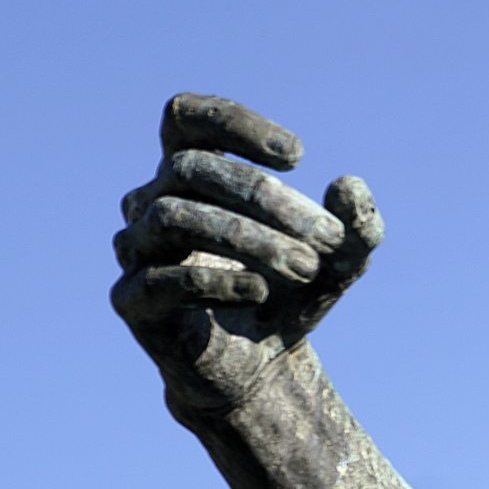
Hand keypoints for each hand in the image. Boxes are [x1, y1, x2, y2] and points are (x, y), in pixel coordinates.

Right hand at [110, 94, 381, 414]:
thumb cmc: (290, 295)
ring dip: (248, 238)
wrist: (259, 370)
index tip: (296, 156)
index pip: (185, 119)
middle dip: (265, 198)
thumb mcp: (339, 261)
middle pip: (191, 169)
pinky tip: (262, 292)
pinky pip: (163, 278)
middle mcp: (151, 203)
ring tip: (306, 268)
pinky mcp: (133, 301)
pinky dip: (218, 281)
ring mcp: (135, 250)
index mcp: (190, 177)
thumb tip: (350, 185)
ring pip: (176, 217)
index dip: (232, 123)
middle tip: (325, 240)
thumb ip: (356, 226)